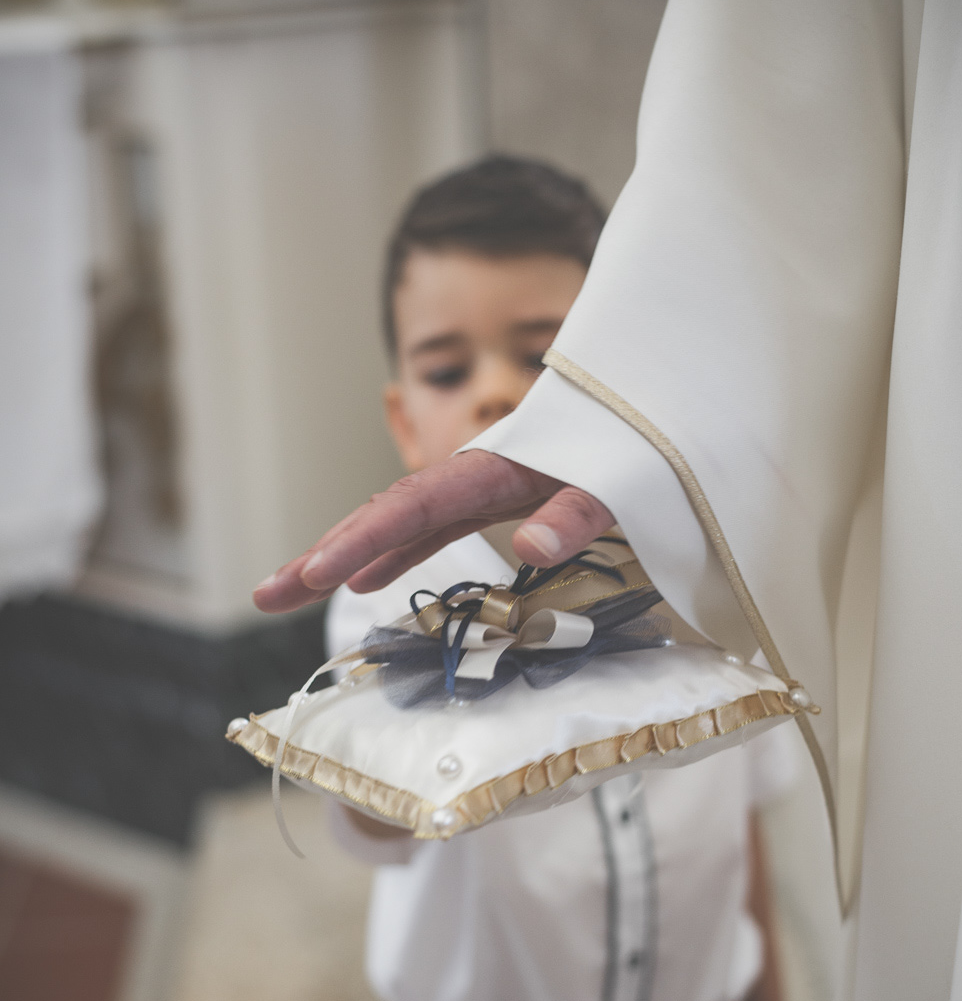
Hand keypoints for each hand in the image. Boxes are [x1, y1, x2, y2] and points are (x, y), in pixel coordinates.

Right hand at [253, 449, 613, 613]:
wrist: (657, 407)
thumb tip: (529, 545)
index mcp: (494, 468)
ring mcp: (476, 489)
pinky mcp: (490, 501)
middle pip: (383, 514)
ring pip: (396, 524)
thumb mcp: (619, 480)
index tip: (320, 573)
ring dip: (342, 557)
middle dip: (322, 554)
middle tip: (266, 593)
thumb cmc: (642, 444)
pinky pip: (428, 530)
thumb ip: (577, 510)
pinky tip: (363, 581)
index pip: (413, 506)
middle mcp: (472, 475)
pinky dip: (393, 553)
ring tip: (286, 592)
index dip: (363, 539)